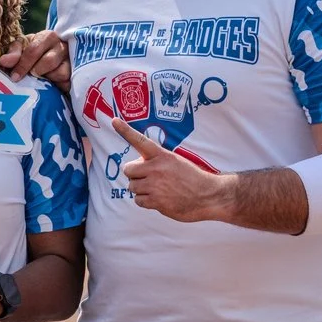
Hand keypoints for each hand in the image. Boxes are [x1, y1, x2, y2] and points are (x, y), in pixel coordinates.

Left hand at [0, 30, 71, 95]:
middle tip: (31, 77)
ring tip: (43, 80)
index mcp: (47, 36)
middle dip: (36, 71)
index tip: (14, 77)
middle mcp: (62, 46)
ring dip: (49, 79)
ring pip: (60, 73)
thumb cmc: (35, 53)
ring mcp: (72, 60)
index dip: (22, 64)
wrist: (55, 60)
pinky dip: (59, 86)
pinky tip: (53, 86)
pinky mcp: (77, 74)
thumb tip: (3, 61)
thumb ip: (13, 54)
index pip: (34, 50)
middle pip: (48, 62)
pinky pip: (68, 83)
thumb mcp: (23, 49)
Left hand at [112, 119, 233, 222]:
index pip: (140, 140)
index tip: (114, 120)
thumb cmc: (192, 178)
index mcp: (162, 155)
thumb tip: (139, 166)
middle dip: (135, 174)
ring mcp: (155, 185)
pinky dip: (145, 201)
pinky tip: (159, 198)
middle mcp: (156, 168)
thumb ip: (157, 161)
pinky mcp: (156, 201)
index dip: (125, 130)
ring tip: (157, 189)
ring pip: (132, 186)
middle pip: (128, 170)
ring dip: (140, 189)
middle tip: (147, 177)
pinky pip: (138, 200)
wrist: (208, 195)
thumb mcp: (176, 161)